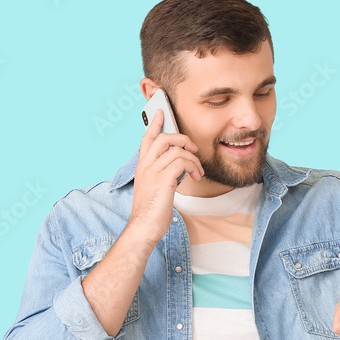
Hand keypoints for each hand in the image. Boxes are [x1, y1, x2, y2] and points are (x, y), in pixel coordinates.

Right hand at [128, 109, 203, 242]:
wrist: (144, 227)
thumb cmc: (150, 212)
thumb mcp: (154, 188)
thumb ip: (161, 175)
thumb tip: (178, 168)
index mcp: (142, 167)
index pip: (147, 139)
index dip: (154, 124)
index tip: (161, 112)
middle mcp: (145, 166)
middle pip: (164, 138)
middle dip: (182, 139)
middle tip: (193, 149)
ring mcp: (153, 171)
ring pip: (176, 150)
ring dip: (193, 159)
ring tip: (197, 172)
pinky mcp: (163, 179)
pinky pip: (181, 162)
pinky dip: (192, 167)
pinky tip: (195, 177)